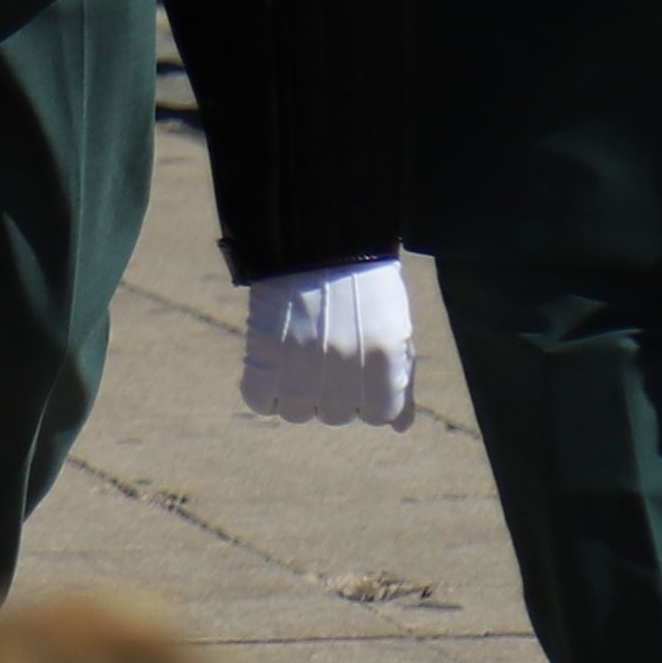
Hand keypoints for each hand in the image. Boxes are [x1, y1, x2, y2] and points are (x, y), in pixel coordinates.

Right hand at [240, 258, 418, 429]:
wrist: (315, 234)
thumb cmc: (362, 280)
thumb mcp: (393, 324)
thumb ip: (400, 379)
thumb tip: (400, 428)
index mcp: (385, 359)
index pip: (382, 414)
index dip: (371, 395)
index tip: (361, 370)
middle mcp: (347, 368)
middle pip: (337, 415)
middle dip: (334, 391)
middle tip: (327, 352)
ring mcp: (303, 363)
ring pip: (298, 413)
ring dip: (298, 393)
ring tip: (298, 356)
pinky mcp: (265, 354)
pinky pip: (261, 400)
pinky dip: (264, 390)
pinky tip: (273, 365)